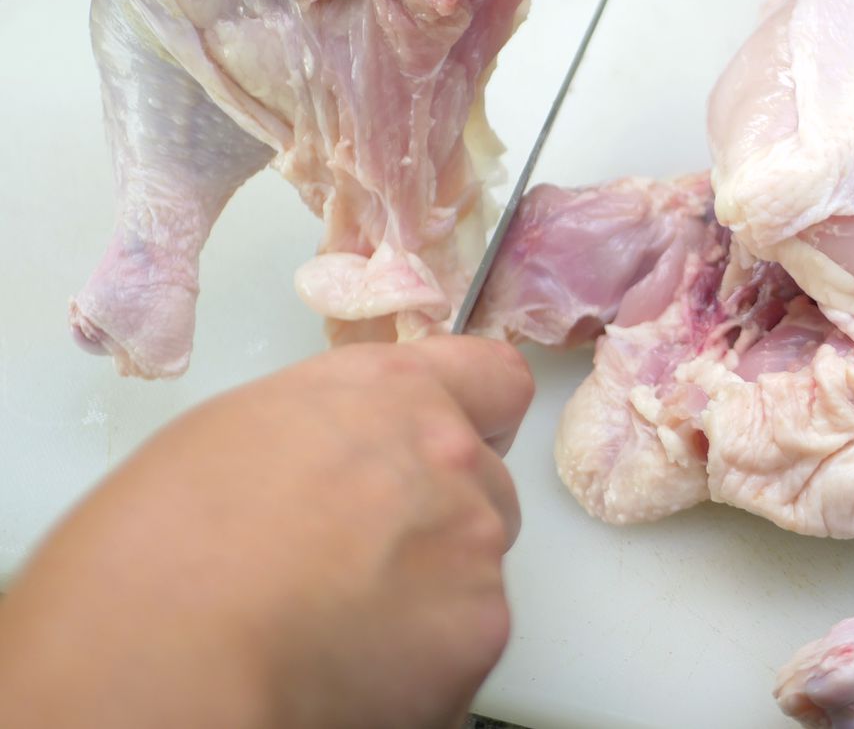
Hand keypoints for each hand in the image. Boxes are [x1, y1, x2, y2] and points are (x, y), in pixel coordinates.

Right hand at [0, 336, 532, 728]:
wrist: (162, 650)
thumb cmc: (160, 544)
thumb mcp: (237, 433)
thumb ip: (329, 435)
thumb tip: (335, 474)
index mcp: (390, 393)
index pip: (494, 380)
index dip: (475, 419)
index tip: (446, 452)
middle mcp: (450, 457)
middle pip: (482, 489)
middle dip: (436, 524)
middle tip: (354, 568)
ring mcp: (474, 545)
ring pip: (474, 573)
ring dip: (427, 598)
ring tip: (332, 630)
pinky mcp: (480, 633)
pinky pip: (462, 649)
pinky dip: (420, 668)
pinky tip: (344, 672)